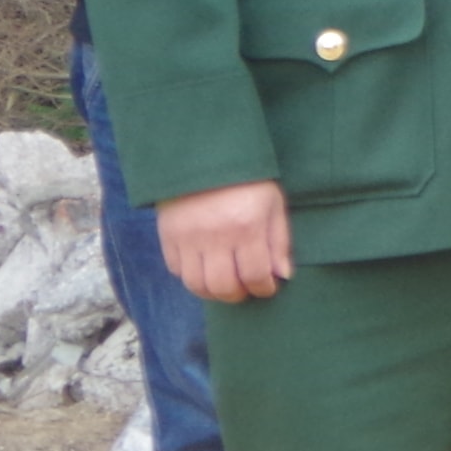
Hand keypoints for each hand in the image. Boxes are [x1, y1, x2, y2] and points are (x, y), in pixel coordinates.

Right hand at [159, 179, 291, 303]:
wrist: (205, 155)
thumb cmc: (248, 181)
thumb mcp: (273, 205)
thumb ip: (279, 242)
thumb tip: (282, 276)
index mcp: (246, 227)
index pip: (254, 275)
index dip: (263, 289)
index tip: (268, 289)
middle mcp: (214, 236)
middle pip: (222, 286)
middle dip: (237, 295)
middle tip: (246, 290)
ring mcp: (187, 237)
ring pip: (195, 284)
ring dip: (213, 292)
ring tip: (226, 285)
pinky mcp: (167, 235)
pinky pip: (176, 270)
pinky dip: (191, 277)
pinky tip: (205, 269)